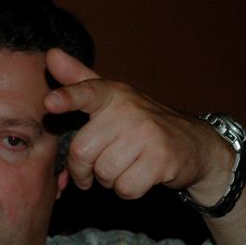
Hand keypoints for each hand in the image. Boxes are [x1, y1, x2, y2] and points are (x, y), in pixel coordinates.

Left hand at [43, 48, 233, 203]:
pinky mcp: (161, 160)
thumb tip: (51, 54)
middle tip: (99, 165)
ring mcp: (148, 134)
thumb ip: (79, 82)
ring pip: (103, 173)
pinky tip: (141, 176)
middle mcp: (130, 110)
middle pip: (82, 152)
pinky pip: (125, 188)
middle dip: (85, 169)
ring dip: (109, 180)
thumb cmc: (142, 125)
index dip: (67, 98)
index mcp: (114, 95)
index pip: (87, 92)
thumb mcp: (112, 100)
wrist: (195, 145)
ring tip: (126, 166)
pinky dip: (129, 190)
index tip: (51, 103)